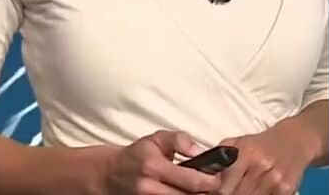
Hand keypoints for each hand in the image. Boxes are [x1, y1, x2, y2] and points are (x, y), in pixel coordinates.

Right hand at [98, 129, 221, 194]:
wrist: (110, 174)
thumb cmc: (138, 155)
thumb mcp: (156, 139)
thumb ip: (180, 140)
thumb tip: (202, 151)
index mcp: (153, 166)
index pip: (193, 181)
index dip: (211, 181)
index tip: (217, 176)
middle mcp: (149, 188)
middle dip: (206, 192)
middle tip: (213, 185)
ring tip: (200, 189)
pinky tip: (187, 193)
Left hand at [215, 122, 318, 194]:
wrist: (295, 141)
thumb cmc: (261, 143)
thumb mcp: (238, 142)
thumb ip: (218, 156)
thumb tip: (199, 172)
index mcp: (246, 152)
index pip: (224, 185)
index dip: (215, 192)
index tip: (210, 191)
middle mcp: (262, 166)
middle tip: (219, 193)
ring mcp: (276, 180)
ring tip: (238, 189)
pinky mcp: (286, 190)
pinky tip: (253, 191)